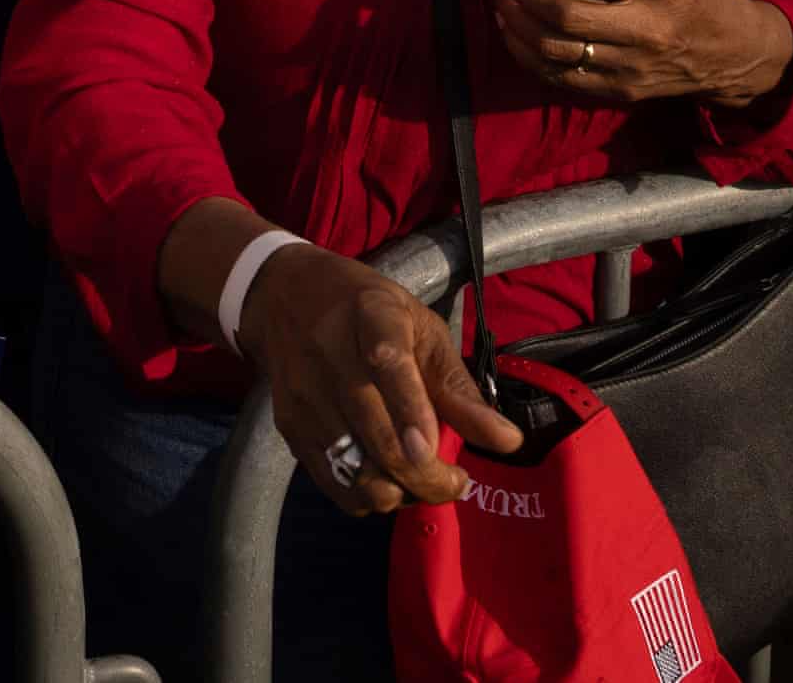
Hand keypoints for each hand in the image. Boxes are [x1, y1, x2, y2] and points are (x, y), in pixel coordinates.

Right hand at [235, 241, 521, 514]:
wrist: (285, 296)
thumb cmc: (368, 313)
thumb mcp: (420, 329)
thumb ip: (459, 387)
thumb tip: (507, 442)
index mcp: (371, 316)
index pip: (388, 363)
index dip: (410, 409)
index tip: (432, 449)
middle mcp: (330, 355)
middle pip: (379, 436)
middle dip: (427, 477)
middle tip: (456, 482)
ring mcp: (304, 396)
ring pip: (359, 473)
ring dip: (402, 491)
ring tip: (422, 478)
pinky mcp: (290, 427)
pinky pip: (337, 485)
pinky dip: (371, 496)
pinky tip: (389, 478)